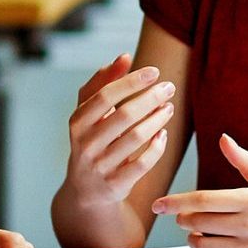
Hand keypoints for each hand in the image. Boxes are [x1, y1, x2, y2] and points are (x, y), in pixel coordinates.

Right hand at [61, 54, 175, 206]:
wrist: (86, 190)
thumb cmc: (92, 141)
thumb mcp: (89, 113)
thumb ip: (103, 83)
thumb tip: (124, 57)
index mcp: (77, 122)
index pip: (104, 96)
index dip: (131, 82)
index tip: (154, 71)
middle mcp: (85, 144)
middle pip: (123, 116)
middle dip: (150, 98)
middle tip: (169, 87)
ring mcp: (100, 166)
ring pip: (135, 139)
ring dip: (157, 120)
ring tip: (169, 108)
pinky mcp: (115, 185)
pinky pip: (142, 164)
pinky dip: (156, 147)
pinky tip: (163, 134)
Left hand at [151, 135, 247, 247]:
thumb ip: (243, 162)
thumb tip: (223, 138)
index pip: (203, 200)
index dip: (176, 202)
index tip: (158, 205)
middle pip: (198, 222)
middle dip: (185, 220)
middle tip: (186, 219)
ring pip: (203, 246)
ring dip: (194, 240)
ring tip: (200, 235)